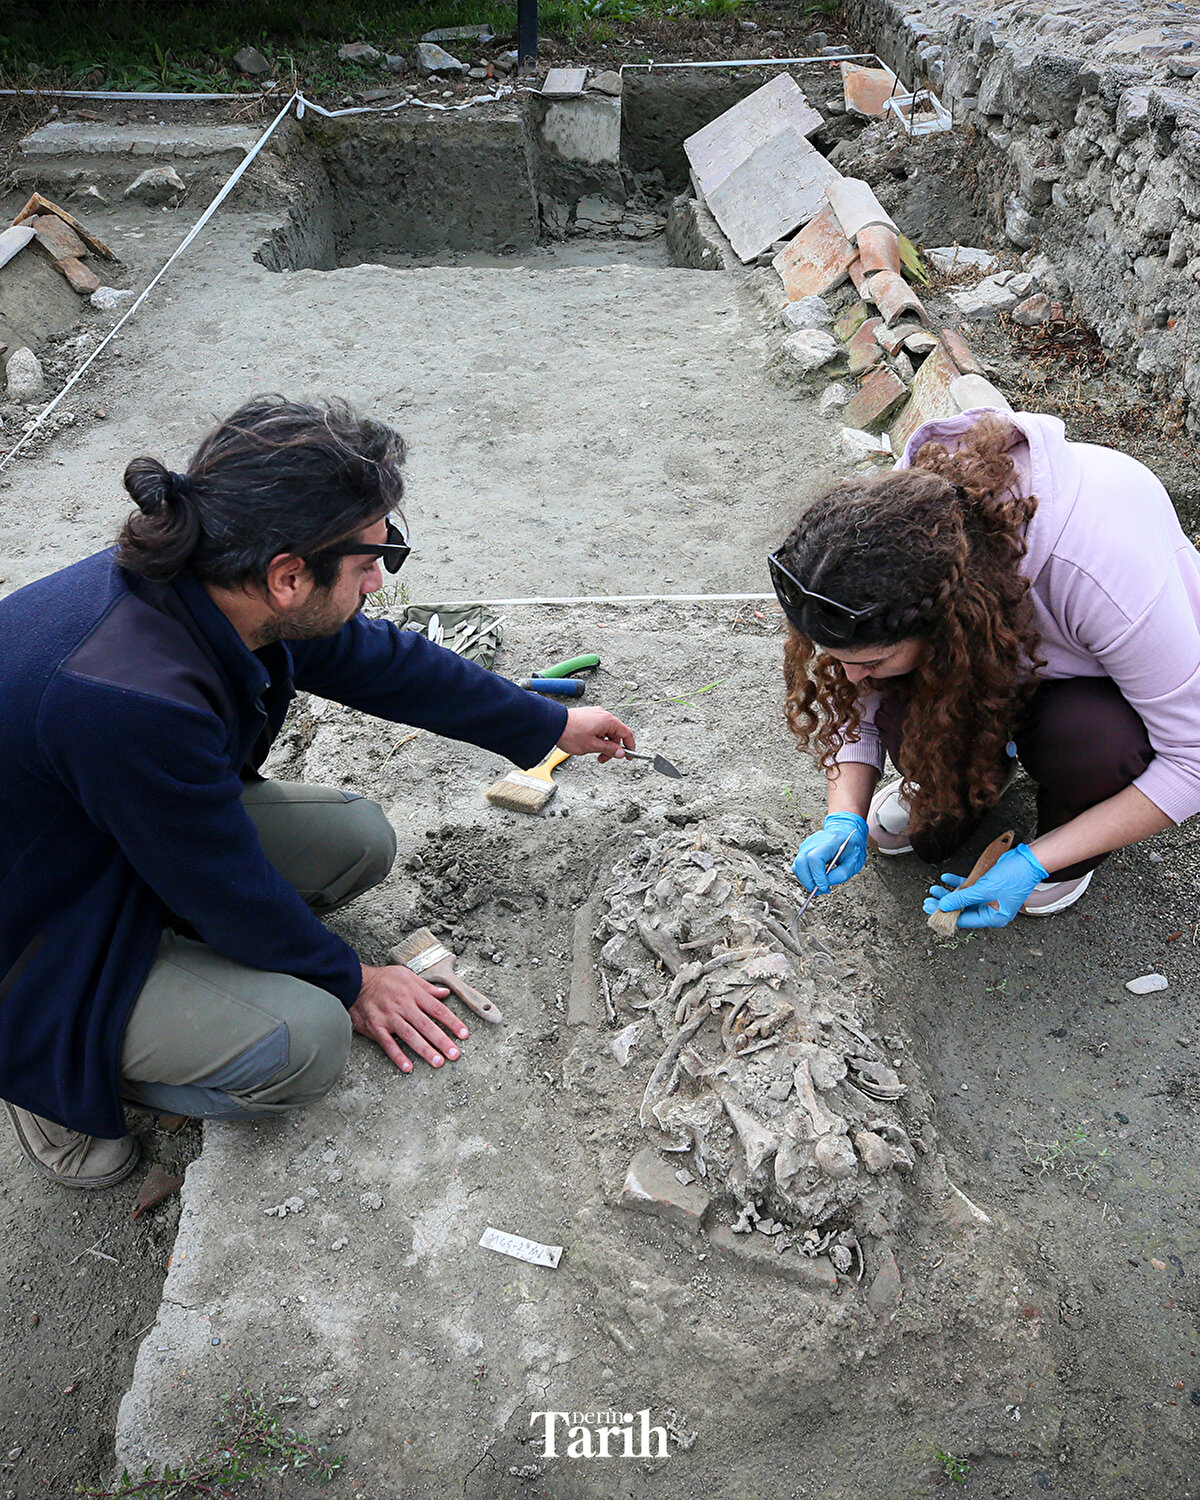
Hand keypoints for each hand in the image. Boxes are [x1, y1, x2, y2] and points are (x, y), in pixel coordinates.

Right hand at [350, 964, 469, 1072]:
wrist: (357, 982)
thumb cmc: (384, 979)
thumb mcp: (408, 975)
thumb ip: (427, 987)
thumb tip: (445, 993)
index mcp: (414, 994)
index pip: (438, 1010)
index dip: (452, 1022)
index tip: (464, 1034)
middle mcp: (404, 1006)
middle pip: (427, 1025)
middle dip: (442, 1040)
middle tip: (455, 1054)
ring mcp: (390, 1018)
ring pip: (410, 1036)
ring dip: (425, 1050)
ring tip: (438, 1062)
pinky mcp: (376, 1027)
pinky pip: (388, 1044)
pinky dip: (398, 1056)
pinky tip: (408, 1067)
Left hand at [557, 705, 635, 762]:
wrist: (553, 724)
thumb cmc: (570, 733)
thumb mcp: (592, 746)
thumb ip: (609, 750)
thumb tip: (620, 753)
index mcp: (608, 721)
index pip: (627, 734)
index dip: (630, 746)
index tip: (628, 755)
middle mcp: (603, 715)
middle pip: (616, 733)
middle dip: (612, 748)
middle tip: (604, 758)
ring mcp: (594, 714)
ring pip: (606, 731)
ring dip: (603, 744)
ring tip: (593, 752)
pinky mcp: (587, 715)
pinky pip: (598, 728)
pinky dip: (597, 737)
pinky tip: (588, 744)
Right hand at [793, 812, 867, 893]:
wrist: (846, 833)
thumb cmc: (851, 848)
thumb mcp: (854, 863)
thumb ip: (840, 875)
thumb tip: (824, 885)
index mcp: (831, 841)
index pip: (815, 858)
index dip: (817, 875)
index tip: (824, 887)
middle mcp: (815, 841)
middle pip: (801, 862)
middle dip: (808, 881)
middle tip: (820, 890)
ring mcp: (807, 843)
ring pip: (797, 865)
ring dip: (805, 880)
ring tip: (818, 885)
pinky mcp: (803, 848)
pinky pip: (798, 865)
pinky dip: (804, 875)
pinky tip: (815, 879)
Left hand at [922, 843, 1047, 928]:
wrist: (1028, 860)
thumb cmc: (1014, 877)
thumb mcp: (984, 890)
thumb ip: (962, 898)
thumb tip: (944, 905)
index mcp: (993, 918)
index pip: (964, 920)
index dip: (946, 915)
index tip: (931, 910)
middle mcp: (991, 910)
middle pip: (962, 910)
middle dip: (944, 904)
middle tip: (928, 901)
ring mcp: (989, 898)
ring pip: (964, 898)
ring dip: (949, 893)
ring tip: (934, 889)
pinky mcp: (988, 886)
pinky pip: (969, 887)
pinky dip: (957, 882)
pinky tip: (946, 878)